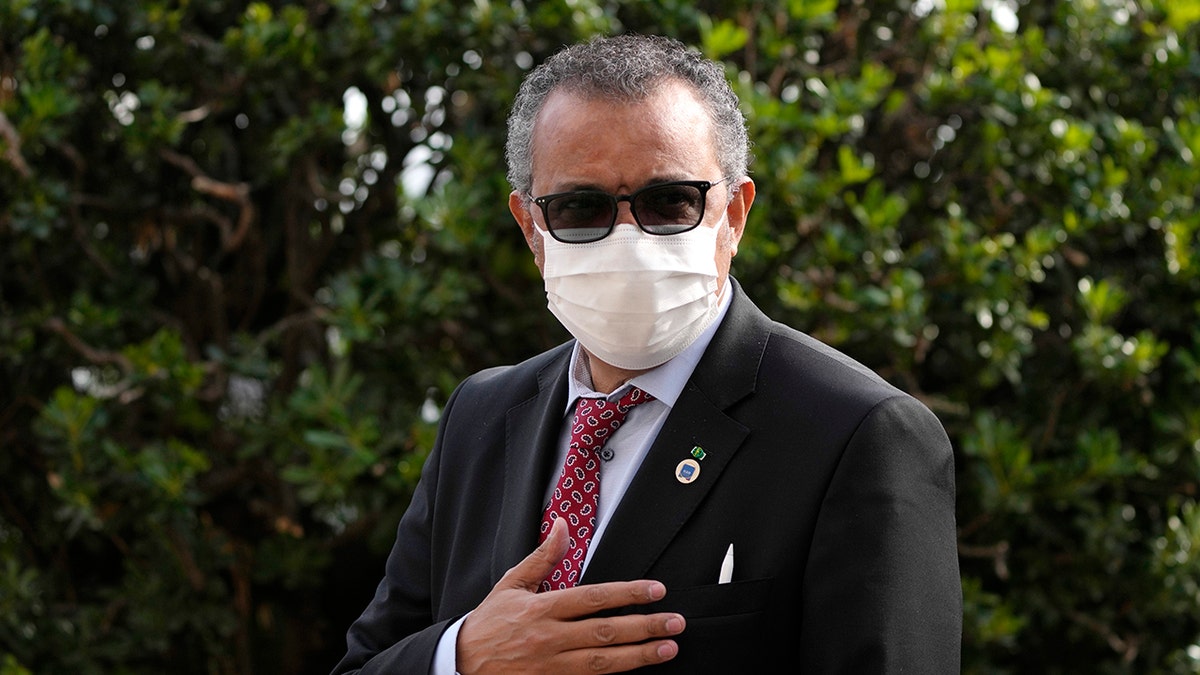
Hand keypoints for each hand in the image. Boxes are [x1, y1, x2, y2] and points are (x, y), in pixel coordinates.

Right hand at [456, 517, 685, 673]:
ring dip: (640, 656)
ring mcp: (552, 666)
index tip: (656, 591)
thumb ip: (544, 557)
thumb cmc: (489, 622)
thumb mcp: (512, 583)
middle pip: (606, 632)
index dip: (628, 594)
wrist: (462, 664)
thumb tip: (564, 525)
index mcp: (542, 609)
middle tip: (676, 622)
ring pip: (604, 662)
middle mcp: (549, 638)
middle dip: (645, 627)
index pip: (594, 599)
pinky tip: (637, 669)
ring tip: (668, 648)